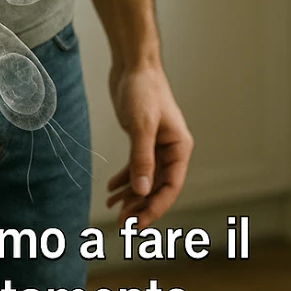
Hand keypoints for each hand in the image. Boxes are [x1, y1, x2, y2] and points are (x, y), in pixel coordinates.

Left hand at [105, 64, 193, 225]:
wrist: (134, 66)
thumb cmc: (143, 90)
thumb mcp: (142, 126)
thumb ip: (142, 159)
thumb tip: (141, 191)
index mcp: (179, 147)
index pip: (171, 186)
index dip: (155, 208)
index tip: (138, 224)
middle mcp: (171, 149)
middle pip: (158, 186)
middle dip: (140, 205)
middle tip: (122, 223)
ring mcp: (157, 145)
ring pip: (146, 179)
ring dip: (131, 195)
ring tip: (113, 209)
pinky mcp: (143, 139)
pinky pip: (137, 166)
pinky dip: (125, 179)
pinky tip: (111, 188)